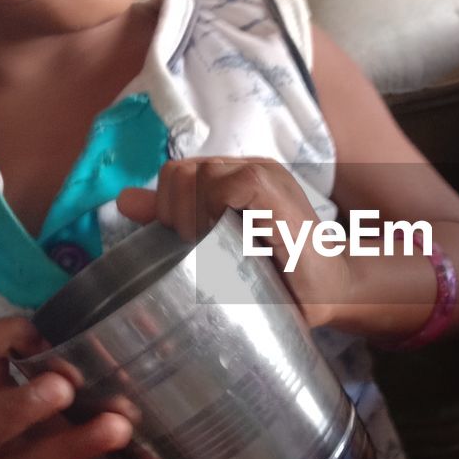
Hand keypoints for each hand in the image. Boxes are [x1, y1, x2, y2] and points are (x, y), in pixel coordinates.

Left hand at [117, 158, 353, 328]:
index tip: (183, 244)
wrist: (333, 291)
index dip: (167, 209)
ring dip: (193, 218)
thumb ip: (176, 219)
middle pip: (179, 172)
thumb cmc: (278, 277)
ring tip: (213, 250)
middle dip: (174, 215)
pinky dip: (216, 212)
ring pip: (197, 176)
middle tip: (197, 250)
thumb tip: (124, 201)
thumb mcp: (217, 247)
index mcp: (234, 177)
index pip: (176, 174)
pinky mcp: (274, 188)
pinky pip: (227, 185)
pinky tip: (227, 241)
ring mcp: (263, 173)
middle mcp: (247, 167)